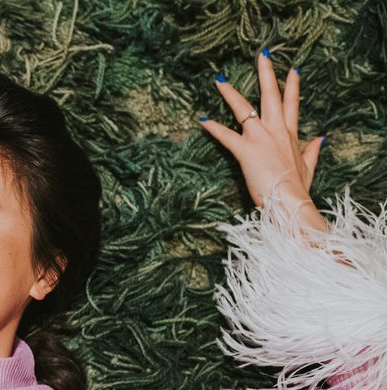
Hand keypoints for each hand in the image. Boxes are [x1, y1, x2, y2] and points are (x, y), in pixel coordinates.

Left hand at [199, 50, 326, 231]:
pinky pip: (226, 135)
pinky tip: (202, 119)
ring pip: (244, 109)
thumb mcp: (308, 167)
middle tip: (261, 55)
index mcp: (290, 135)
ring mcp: (260, 138)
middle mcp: (276, 131)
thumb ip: (312, 151)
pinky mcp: (246, 150)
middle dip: (266, 74)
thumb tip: (321, 138)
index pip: (292, 105)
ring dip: (230, 94)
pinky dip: (213, 128)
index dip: (292, 86)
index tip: (293, 69)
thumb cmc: (297, 188)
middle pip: (271, 96)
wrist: (290, 201)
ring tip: (219, 80)